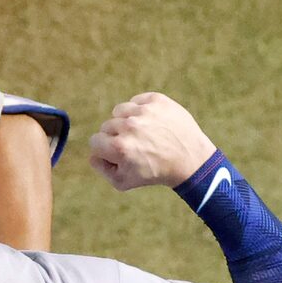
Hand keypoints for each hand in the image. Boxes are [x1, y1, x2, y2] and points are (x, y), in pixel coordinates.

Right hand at [89, 93, 216, 190]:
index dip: (104, 149)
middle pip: (106, 126)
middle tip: (133, 146)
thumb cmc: (154, 173)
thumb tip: (93, 154)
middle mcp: (129, 127)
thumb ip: (102, 169)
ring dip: (125, 121)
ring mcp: (143, 111)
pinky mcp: (156, 100)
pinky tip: (149, 123)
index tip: (117, 154)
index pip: (94, 141)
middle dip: (115, 136)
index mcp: (119, 148)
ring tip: (140, 133)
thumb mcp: (123, 182)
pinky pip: (135, 101)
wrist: (188, 158)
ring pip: (119, 111)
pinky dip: (139, 110)